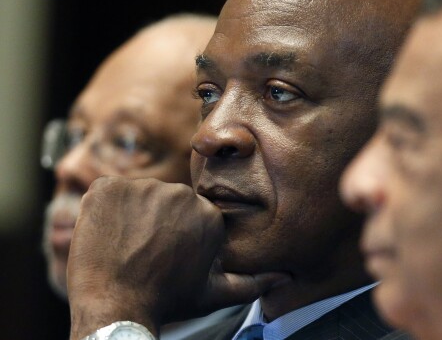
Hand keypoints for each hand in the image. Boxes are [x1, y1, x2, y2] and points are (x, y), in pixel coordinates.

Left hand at [67, 176, 288, 338]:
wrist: (115, 306)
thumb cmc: (166, 300)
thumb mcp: (214, 295)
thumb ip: (252, 283)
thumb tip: (284, 277)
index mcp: (207, 214)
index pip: (188, 213)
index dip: (174, 234)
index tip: (163, 254)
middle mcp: (180, 194)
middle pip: (165, 201)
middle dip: (155, 221)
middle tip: (144, 252)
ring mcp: (142, 187)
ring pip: (138, 195)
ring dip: (130, 215)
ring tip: (125, 245)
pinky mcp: (108, 186)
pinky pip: (109, 190)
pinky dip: (106, 208)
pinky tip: (107, 234)